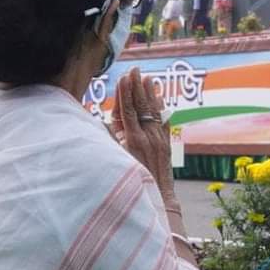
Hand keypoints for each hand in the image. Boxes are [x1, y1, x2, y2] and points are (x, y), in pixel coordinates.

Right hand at [111, 67, 174, 205]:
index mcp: (131, 140)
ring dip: (150, 93)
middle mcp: (146, 137)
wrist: (155, 200)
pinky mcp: (166, 145)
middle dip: (137, 86)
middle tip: (135, 69)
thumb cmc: (130, 183)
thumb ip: (111, 139)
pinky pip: (164, 122)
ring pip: (153, 111)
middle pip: (140, 106)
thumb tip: (103, 120)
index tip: (124, 77)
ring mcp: (158, 140)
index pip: (127, 109)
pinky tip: (160, 98)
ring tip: (148, 77)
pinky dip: (161, 109)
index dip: (125, 92)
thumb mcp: (116, 160)